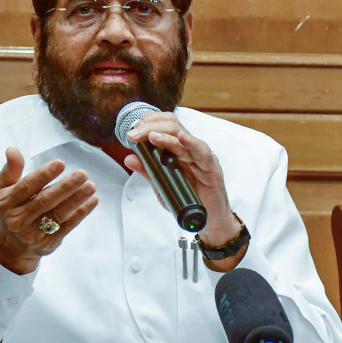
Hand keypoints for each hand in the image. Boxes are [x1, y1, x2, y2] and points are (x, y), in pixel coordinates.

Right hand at [0, 147, 97, 273]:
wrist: (9, 248)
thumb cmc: (8, 211)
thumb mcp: (1, 190)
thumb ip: (10, 170)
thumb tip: (13, 150)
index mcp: (6, 203)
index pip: (26, 187)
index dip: (44, 175)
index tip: (60, 164)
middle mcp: (18, 220)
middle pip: (44, 201)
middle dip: (65, 187)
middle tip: (81, 174)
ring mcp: (34, 233)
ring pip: (58, 214)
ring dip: (77, 200)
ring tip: (91, 186)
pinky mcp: (48, 242)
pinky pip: (67, 226)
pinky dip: (81, 213)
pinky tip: (91, 201)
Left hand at [123, 113, 242, 258]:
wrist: (208, 220)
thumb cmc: (188, 200)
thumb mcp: (162, 186)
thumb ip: (148, 171)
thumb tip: (130, 158)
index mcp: (178, 150)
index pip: (164, 126)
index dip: (148, 123)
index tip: (132, 130)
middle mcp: (189, 149)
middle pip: (171, 126)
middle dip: (151, 127)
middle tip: (134, 135)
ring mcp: (201, 156)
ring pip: (183, 136)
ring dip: (165, 134)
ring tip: (150, 136)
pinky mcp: (212, 167)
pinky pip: (202, 152)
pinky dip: (191, 143)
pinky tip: (181, 138)